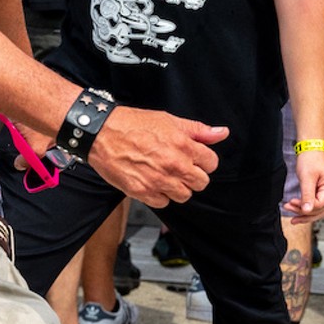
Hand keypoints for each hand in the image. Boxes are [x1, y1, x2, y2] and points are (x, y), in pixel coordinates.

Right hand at [89, 107, 226, 205]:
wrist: (101, 133)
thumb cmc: (132, 124)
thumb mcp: (169, 120)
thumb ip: (198, 130)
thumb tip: (222, 133)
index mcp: (183, 145)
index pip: (211, 164)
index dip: (204, 161)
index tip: (194, 158)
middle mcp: (174, 165)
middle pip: (201, 183)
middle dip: (193, 175)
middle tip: (180, 167)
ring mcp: (158, 181)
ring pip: (183, 195)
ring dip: (177, 187)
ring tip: (165, 174)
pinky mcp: (143, 192)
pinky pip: (163, 203)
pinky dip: (160, 195)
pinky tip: (152, 181)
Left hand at [283, 150, 323, 221]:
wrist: (311, 149)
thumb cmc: (311, 158)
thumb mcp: (307, 177)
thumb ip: (307, 195)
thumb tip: (306, 210)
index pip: (319, 205)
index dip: (305, 207)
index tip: (292, 203)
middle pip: (319, 210)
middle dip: (303, 211)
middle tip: (288, 207)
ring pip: (318, 210)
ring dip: (304, 212)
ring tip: (290, 211)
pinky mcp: (323, 192)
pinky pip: (316, 205)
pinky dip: (306, 208)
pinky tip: (297, 210)